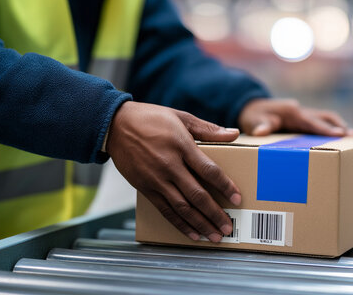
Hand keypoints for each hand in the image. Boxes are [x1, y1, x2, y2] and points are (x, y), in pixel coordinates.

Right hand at [107, 101, 240, 242]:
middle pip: (197, 195)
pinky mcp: (145, 188)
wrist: (115, 125)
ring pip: (182, 207)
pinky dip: (180, 224)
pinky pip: (165, 210)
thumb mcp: (181, 117)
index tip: (237, 198)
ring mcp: (156, 179)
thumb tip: (234, 133)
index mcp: (182, 145)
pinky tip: (192, 233)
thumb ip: (208, 129)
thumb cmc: (150, 118)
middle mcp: (169, 165)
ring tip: (214, 235)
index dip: (225, 186)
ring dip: (200, 224)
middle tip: (228, 227)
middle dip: (215, 214)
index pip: (209, 170)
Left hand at [238, 98, 352, 136]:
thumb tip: (260, 132)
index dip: (325, 128)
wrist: (250, 108)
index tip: (340, 133)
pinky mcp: (302, 119)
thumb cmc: (252, 116)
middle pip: (324, 117)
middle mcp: (300, 110)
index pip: (312, 121)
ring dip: (338, 125)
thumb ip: (260, 125)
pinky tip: (338, 136)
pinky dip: (330, 127)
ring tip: (352, 136)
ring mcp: (302, 113)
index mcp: (292, 111)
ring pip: (325, 117)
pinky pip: (319, 122)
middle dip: (338, 126)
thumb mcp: (253, 121)